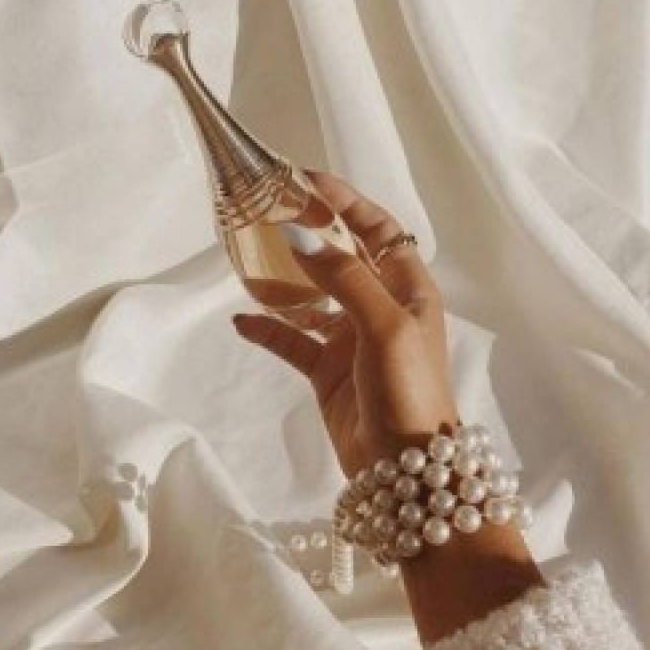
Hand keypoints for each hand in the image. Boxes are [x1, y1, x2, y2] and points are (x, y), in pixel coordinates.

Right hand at [232, 169, 459, 477]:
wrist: (404, 470)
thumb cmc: (407, 389)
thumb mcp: (384, 325)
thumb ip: (344, 277)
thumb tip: (299, 233)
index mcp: (407, 288)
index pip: (378, 229)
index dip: (347, 201)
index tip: (307, 179)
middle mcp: (379, 306)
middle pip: (341, 256)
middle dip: (309, 233)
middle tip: (269, 212)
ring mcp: (351, 338)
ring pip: (312, 297)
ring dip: (284, 280)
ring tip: (248, 261)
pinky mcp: (327, 370)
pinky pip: (292, 340)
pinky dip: (268, 329)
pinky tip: (241, 321)